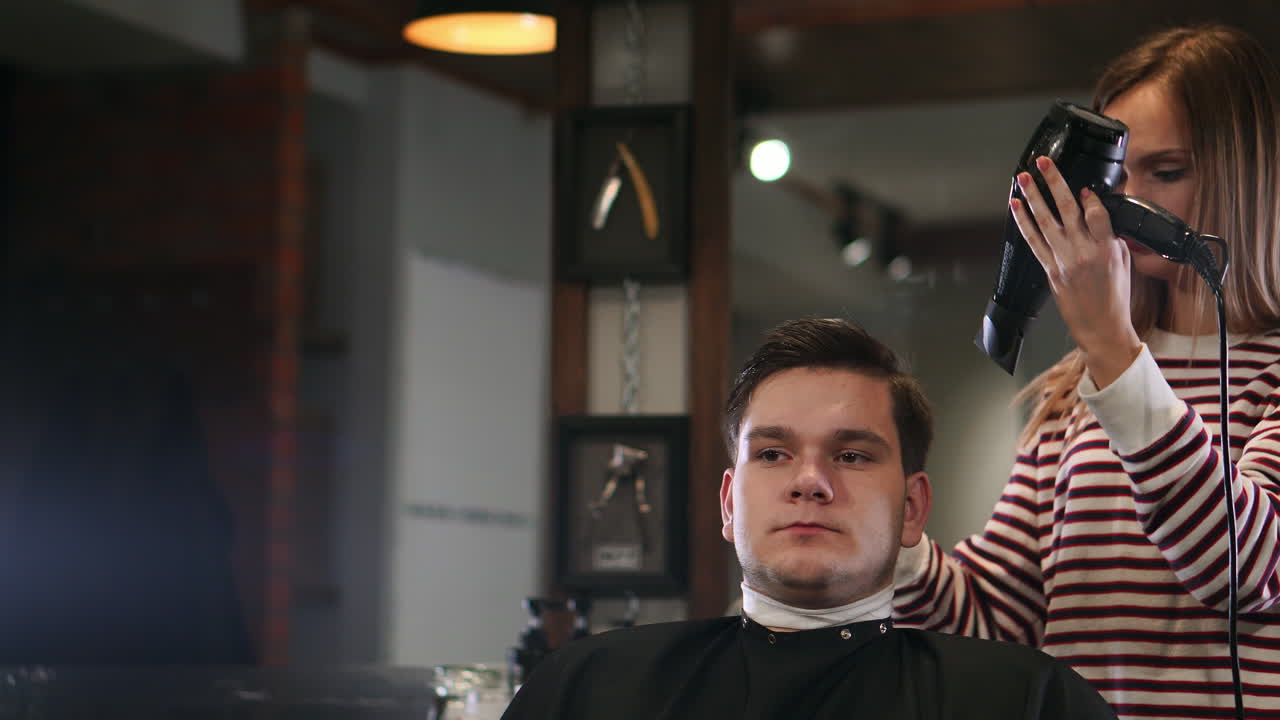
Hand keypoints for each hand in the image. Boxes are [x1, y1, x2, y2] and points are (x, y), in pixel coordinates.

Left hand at [1010, 156, 1141, 388]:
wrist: (1102, 327)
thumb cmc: (1115, 297)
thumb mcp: (1124, 262)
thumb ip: (1111, 237)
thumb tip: (1100, 216)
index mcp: (1107, 249)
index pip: (1098, 213)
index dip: (1090, 197)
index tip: (1085, 186)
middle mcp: (1084, 253)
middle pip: (1067, 210)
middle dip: (1055, 183)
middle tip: (1044, 163)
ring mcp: (1064, 261)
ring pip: (1045, 222)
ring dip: (1033, 197)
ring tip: (1023, 178)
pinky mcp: (1050, 271)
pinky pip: (1033, 241)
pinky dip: (1024, 222)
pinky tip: (1016, 207)